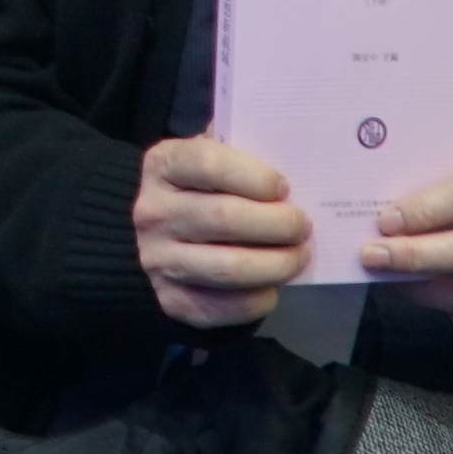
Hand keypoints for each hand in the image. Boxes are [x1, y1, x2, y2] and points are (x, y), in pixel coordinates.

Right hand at [132, 134, 309, 332]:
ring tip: (297, 256)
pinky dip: (258, 299)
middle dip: (278, 224)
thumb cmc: (197, 188)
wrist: (150, 236)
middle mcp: (153, 212)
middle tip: (302, 226)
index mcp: (162, 165)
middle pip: (225, 218)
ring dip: (276, 264)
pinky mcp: (171, 300)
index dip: (256, 177)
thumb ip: (236, 147)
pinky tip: (272, 287)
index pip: (209, 164)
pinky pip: (224, 307)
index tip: (283, 188)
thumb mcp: (205, 155)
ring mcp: (158, 259)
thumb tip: (287, 147)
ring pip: (229, 267)